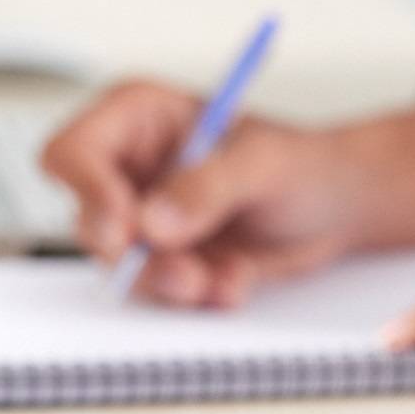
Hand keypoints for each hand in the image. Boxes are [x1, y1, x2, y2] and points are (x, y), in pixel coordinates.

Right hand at [41, 82, 414, 307]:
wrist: (342, 207)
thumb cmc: (306, 164)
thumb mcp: (263, 165)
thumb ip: (207, 187)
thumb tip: (153, 223)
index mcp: (137, 118)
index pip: (72, 152)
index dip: (88, 192)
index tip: (126, 229)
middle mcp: (131, 169)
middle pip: (90, 219)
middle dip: (137, 256)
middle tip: (185, 275)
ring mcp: (146, 218)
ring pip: (122, 265)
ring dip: (171, 282)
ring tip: (225, 280)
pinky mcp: (169, 259)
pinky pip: (159, 291)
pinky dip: (197, 295)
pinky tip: (237, 281)